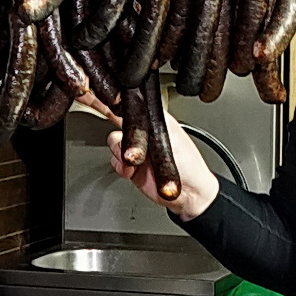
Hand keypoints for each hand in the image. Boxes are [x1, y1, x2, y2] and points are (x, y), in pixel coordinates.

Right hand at [76, 90, 219, 220]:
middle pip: (116, 121)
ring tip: (136, 164)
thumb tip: (133, 109)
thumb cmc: (190, 165)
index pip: (133, 105)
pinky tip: (132, 172)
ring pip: (113, 143)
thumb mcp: (171, 136)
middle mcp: (144, 132)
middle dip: (121, 136)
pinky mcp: (130, 166)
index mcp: (154, 119)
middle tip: (127, 145)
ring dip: (121, 154)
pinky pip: (114, 161)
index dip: (118, 102)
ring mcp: (136, 149)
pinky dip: (120, 167)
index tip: (105, 100)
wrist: (188, 195)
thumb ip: (150, 122)